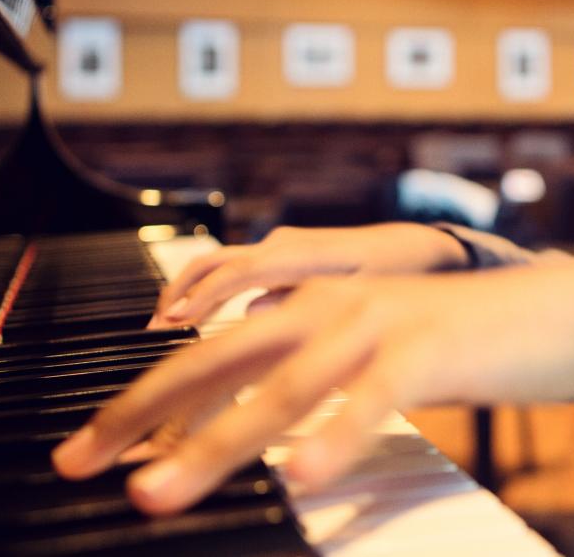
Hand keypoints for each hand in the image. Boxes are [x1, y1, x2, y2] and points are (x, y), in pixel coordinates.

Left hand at [54, 258, 573, 514]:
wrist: (558, 311)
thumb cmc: (462, 345)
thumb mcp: (373, 360)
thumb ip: (316, 384)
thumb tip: (259, 435)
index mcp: (313, 308)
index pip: (207, 355)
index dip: (140, 401)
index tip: (84, 451)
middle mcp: (332, 305)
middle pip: (218, 362)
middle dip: (141, 414)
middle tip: (80, 464)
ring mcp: (380, 322)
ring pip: (282, 385)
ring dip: (215, 442)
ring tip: (160, 491)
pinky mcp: (431, 348)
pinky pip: (374, 396)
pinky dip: (334, 434)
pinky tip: (300, 473)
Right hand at [150, 223, 469, 327]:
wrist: (422, 249)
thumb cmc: (399, 274)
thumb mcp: (364, 297)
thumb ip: (313, 305)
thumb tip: (253, 313)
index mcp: (305, 253)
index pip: (241, 271)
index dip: (205, 297)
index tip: (175, 323)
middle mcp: (286, 244)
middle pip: (216, 262)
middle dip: (181, 293)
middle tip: (152, 330)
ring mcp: (282, 247)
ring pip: (220, 265)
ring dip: (189, 292)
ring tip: (163, 327)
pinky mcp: (282, 257)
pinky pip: (235, 271)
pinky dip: (208, 293)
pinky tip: (194, 324)